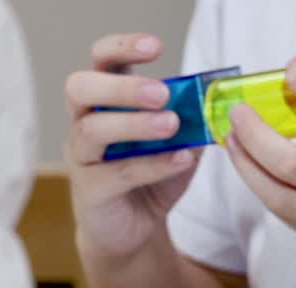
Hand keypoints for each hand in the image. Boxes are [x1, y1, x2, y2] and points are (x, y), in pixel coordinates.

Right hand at [64, 33, 201, 258]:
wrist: (132, 232)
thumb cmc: (151, 179)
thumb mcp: (177, 143)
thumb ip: (191, 119)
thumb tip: (215, 99)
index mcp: (104, 101)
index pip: (101, 60)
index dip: (122, 47)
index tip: (156, 47)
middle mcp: (83, 122)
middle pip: (80, 87)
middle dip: (121, 87)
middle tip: (161, 93)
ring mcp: (81, 157)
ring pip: (92, 130)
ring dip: (134, 124)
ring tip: (171, 125)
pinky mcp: (89, 191)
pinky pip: (116, 174)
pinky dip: (151, 165)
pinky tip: (180, 160)